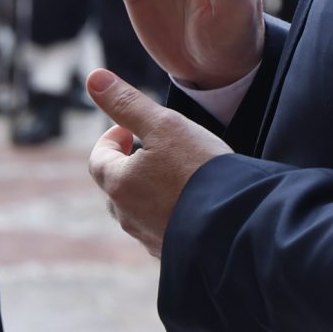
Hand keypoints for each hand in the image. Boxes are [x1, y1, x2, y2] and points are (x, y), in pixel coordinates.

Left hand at [85, 69, 229, 257]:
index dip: (111, 137)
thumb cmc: (199, 170)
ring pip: (138, 209)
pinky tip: (193, 202)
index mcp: (118, 184)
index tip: (129, 129)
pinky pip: (162, 228)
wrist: (238, 223)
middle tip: (152, 149)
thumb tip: (94, 78)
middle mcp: (127, 216)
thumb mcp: (164, 125)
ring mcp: (149, 238)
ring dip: (149, 189)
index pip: (97, 158)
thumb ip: (127, 103)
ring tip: (176, 174)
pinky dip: (169, 212)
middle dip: (128, 164)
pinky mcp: (172, 253)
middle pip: (116, 185)